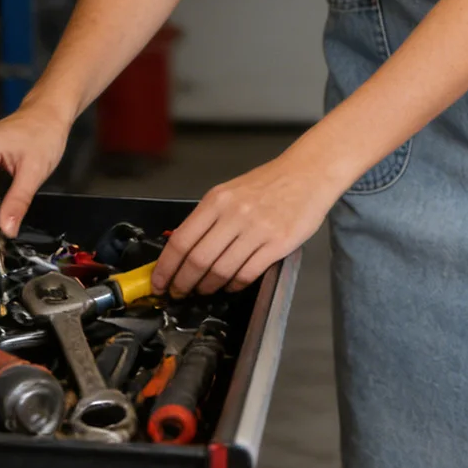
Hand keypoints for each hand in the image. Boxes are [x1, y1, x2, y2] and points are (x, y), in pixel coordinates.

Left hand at [151, 151, 345, 297]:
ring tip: (204, 290)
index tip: (160, 282)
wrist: (307, 174)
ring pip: (221, 271)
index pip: (181, 241)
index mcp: (217, 200)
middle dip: (183, 283)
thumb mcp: (230, 191)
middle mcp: (234, 214)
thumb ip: (208, 217)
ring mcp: (257, 230)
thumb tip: (183, 250)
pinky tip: (230, 285)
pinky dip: (234, 285)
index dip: (166, 268)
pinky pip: (247, 274)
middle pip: (198, 260)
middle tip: (179, 293)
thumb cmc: (268, 183)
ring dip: (208, 287)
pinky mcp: (278, 244)